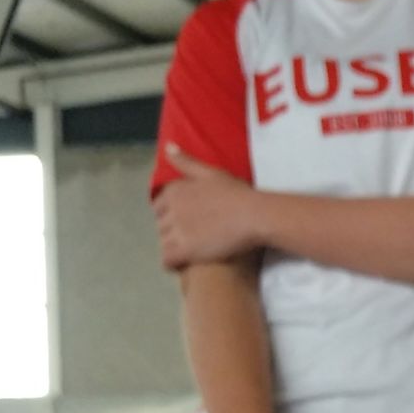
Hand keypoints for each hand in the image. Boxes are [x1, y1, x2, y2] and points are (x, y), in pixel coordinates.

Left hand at [154, 147, 263, 268]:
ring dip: (174, 247)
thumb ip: (187, 162)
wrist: (255, 216)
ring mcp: (177, 230)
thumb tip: (167, 148)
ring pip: (163, 243)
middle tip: (193, 237)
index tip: (188, 221)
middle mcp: (171, 208)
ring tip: (192, 251)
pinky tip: (184, 265)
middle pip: (160, 226)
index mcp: (175, 190)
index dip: (171, 215)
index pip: (158, 206)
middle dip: (172, 231)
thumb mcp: (212, 172)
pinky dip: (172, 264)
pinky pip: (167, 260)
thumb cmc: (238, 193)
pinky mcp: (185, 250)